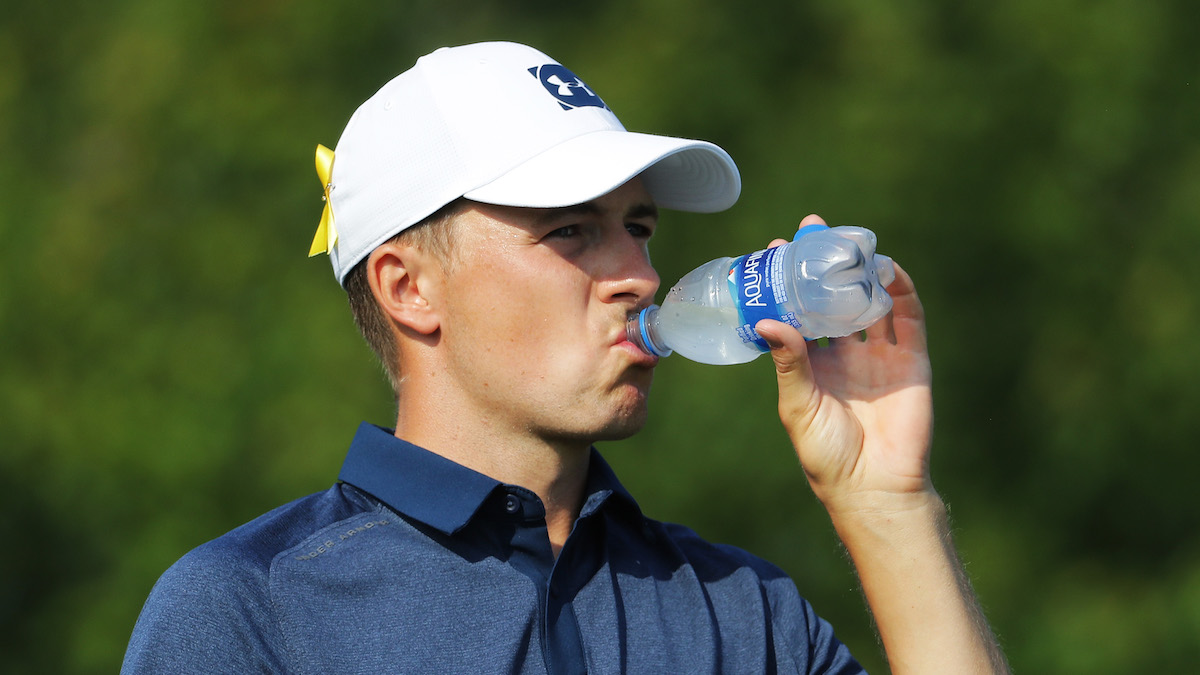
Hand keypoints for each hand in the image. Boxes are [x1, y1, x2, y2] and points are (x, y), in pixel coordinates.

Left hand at [754, 215, 933, 513]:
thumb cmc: (827, 453)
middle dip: (825, 263)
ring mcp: (879, 354)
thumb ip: (789, 363)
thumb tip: (767, 320)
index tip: (776, 248)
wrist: (874, 486)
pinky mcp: (911, 361)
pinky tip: (888, 268)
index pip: (798, 310)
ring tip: (850, 240)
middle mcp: (844, 352)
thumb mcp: (799, 405)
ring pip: (871, 300)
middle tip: (813, 228)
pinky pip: (908, 318)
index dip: (789, 280)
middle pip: (834, 296)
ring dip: (863, 270)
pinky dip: (901, 291)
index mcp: (812, 362)